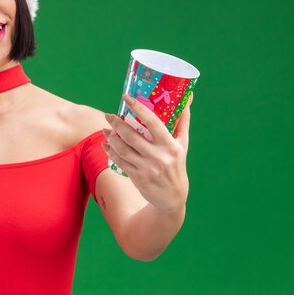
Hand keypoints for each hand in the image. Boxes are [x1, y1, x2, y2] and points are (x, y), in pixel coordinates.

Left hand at [102, 93, 192, 213]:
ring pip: (123, 149)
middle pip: (132, 136)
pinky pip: (120, 161)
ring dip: (111, 137)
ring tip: (106, 129)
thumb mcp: (183, 145)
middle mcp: (159, 156)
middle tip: (109, 115)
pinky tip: (105, 144)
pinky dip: (110, 151)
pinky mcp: (137, 177)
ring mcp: (147, 168)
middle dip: (117, 123)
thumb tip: (188, 97)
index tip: (126, 98)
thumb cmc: (177, 165)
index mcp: (171, 145)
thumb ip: (182, 122)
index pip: (152, 122)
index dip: (138, 108)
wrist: (173, 197)